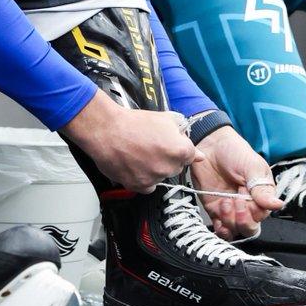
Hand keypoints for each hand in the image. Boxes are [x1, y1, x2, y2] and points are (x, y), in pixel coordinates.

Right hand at [59, 92, 195, 192]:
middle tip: (151, 146)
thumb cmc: (132, 123)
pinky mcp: (139, 186)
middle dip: (167, 158)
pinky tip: (135, 165)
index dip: (178, 147)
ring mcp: (154, 178)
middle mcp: (168, 166)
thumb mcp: (163, 119)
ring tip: (139, 153)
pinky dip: (143, 178)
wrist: (106, 129)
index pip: (190, 155)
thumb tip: (199, 154)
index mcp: (179, 150)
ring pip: (161, 176)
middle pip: (176, 166)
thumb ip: (184, 137)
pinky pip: (148, 186)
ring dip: (154, 168)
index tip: (168, 144)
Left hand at [189, 125, 281, 239]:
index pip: (262, 215)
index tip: (246, 193)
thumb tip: (277, 204)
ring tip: (225, 201)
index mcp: (260, 195)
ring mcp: (230, 209)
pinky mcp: (215, 209)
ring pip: (235, 230)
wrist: (210, 144)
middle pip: (250, 228)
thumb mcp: (252, 166)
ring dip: (230, 221)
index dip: (254, 210)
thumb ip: (262, 188)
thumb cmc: (234, 151)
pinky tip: (219, 216)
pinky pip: (220, 229)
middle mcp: (247, 205)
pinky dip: (220, 228)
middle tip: (237, 200)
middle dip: (243, 219)